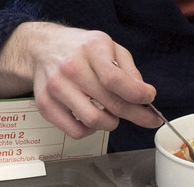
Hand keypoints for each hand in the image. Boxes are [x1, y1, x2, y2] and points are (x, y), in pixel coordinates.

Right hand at [0, 22, 161, 138]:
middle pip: (111, 104)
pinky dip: (91, 130)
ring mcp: (56, 88)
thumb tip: (143, 94)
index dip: (138, 94)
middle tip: (148, 118)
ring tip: (113, 113)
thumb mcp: (110, 47)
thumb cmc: (82, 49)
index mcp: (91, 50)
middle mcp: (71, 68)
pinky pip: (76, 131)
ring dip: (112, 123)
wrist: (43, 47)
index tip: (150, 98)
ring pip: (94, 121)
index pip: (116, 80)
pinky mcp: (45, 105)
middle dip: (137, 115)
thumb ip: (129, 70)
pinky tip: (94, 117)